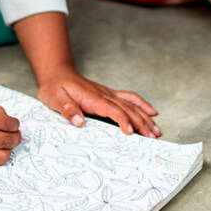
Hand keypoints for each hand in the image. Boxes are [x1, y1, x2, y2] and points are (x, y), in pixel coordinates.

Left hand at [37, 68, 159, 137]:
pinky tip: (152, 112)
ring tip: (155, 131)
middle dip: (140, 123)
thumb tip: (79, 122)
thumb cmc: (55, 88)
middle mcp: (104, 95)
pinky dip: (142, 104)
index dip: (122, 120)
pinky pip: (129, 98)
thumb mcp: (55, 99)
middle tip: (151, 138)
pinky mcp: (109, 94)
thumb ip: (67, 110)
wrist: (57, 73)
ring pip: (131, 105)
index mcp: (92, 98)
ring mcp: (108, 94)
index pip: (112, 110)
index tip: (130, 132)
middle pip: (127, 109)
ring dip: (145, 117)